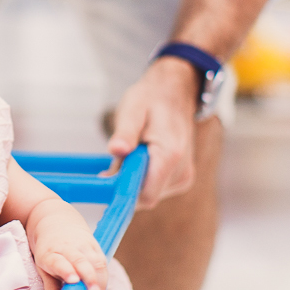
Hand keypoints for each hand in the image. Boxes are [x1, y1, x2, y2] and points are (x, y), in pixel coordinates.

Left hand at [31, 209, 107, 289]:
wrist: (55, 220)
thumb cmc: (48, 249)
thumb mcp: (41, 266)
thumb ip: (50, 286)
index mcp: (49, 253)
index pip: (58, 261)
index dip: (66, 270)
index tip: (73, 280)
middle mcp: (66, 247)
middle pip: (80, 261)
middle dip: (89, 277)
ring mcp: (81, 244)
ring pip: (95, 261)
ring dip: (100, 280)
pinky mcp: (94, 243)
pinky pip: (102, 260)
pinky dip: (104, 276)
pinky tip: (101, 289)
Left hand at [107, 56, 199, 209]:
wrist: (174, 92)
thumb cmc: (151, 98)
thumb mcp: (132, 108)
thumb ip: (125, 132)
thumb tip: (116, 150)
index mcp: (171, 155)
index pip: (144, 195)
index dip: (122, 190)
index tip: (106, 176)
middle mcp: (181, 172)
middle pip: (144, 197)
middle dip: (125, 182)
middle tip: (118, 156)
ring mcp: (182, 178)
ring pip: (147, 194)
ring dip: (133, 178)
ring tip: (132, 150)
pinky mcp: (179, 179)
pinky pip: (153, 188)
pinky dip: (141, 177)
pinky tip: (139, 156)